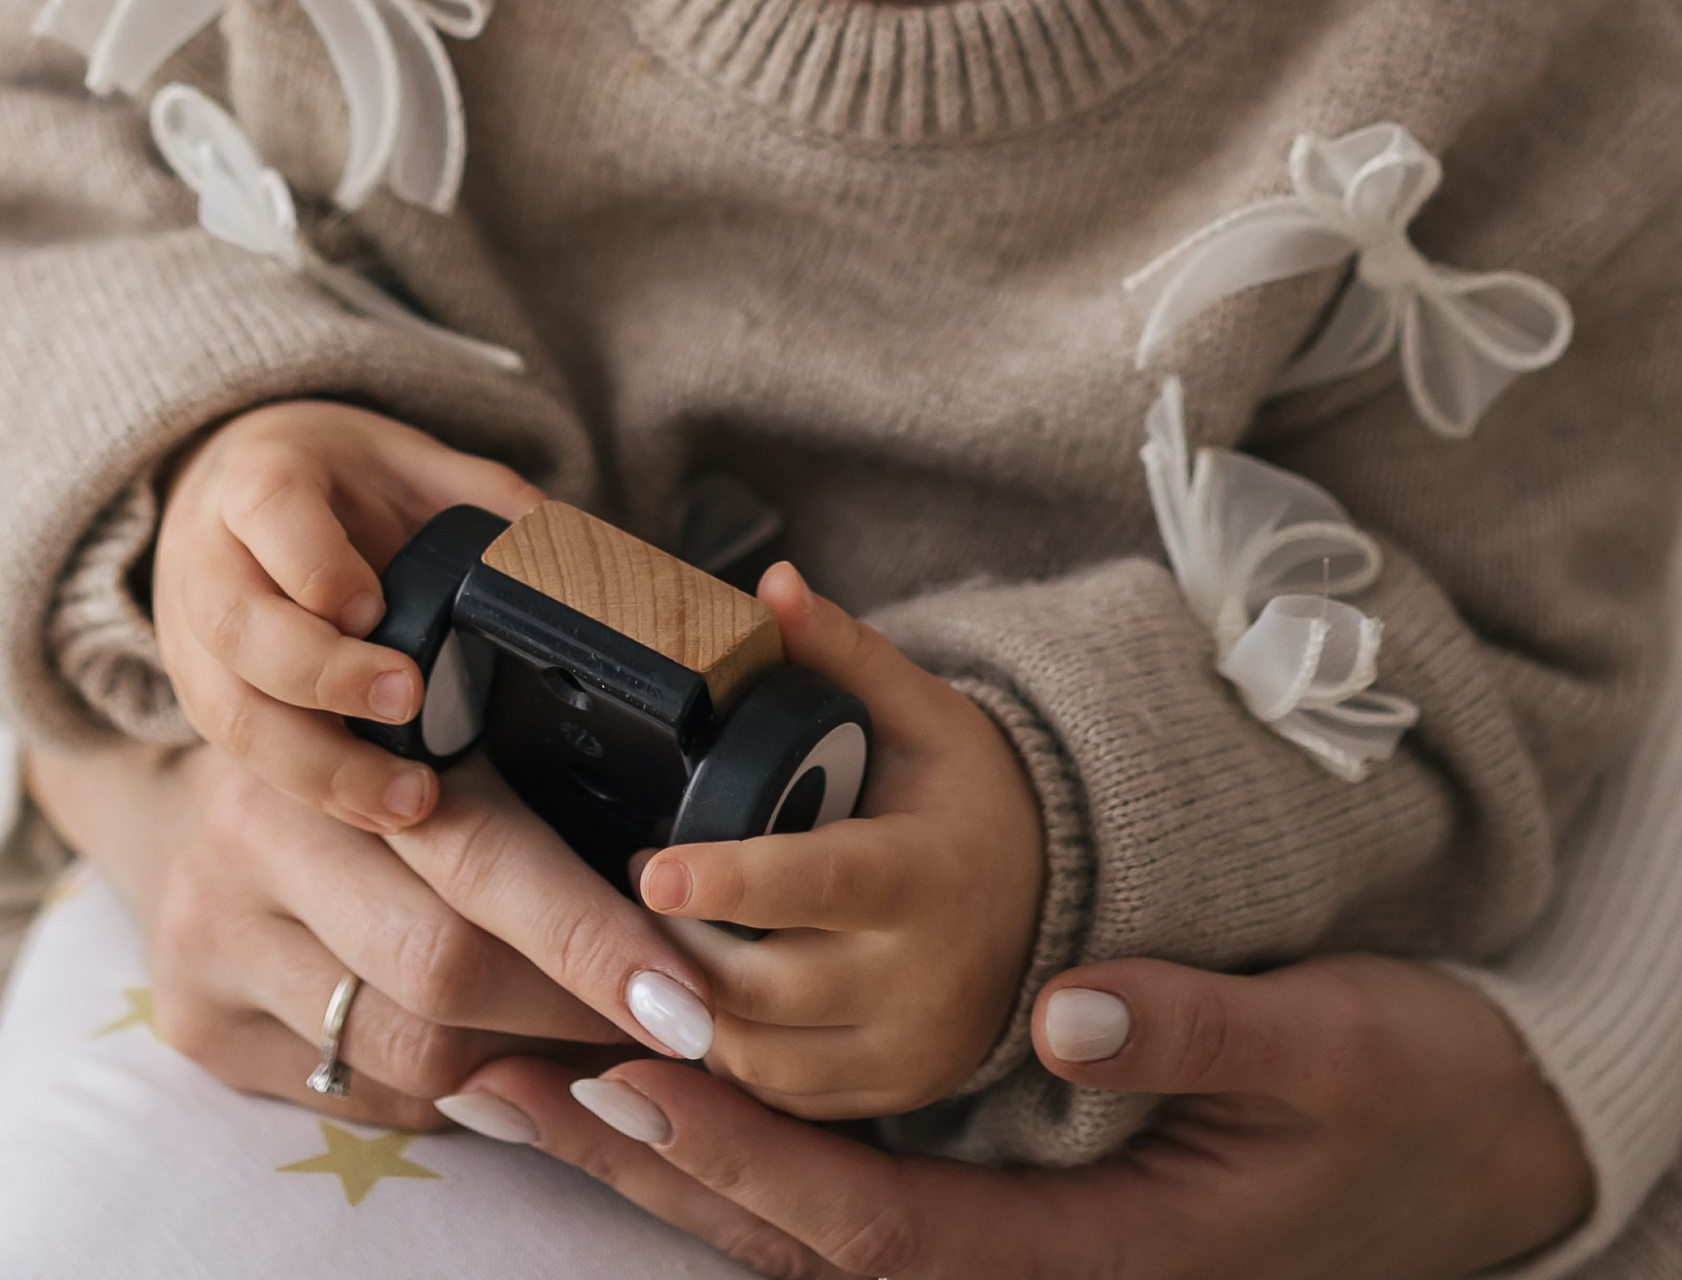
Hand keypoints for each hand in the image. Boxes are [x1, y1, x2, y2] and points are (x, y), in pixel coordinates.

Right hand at [25, 725, 710, 1131]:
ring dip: (525, 1063)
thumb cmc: (357, 758)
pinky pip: (364, 1092)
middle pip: (445, 965)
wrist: (184, 805)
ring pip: (412, 1046)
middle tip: (670, 1030)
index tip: (688, 995)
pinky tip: (501, 1064)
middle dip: (574, 1009)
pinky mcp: (198, 1020)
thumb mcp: (429, 720)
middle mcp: (254, 827)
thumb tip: (677, 881)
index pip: (480, 850)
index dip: (592, 934)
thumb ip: (526, 766)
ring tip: (593, 1042)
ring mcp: (214, 930)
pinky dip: (454, 1095)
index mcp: (331, 730)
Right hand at [150, 398, 536, 832]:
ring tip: (408, 797)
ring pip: (232, 713)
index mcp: (257, 476)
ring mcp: (192, 639)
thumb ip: (477, 493)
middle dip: (322, 673)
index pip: (270, 510)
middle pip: (241, 626)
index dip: (318, 565)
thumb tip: (560, 546)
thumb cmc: (324, 480)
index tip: (375, 605)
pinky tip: (377, 812)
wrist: (220, 493)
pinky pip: (243, 760)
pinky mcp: (200, 702)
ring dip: (319, 765)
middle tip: (408, 697)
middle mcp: (210, 560)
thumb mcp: (400, 458)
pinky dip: (313, 793)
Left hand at [453, 948, 1596, 1279]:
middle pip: (801, 1239)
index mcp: (1095, 1258)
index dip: (739, 1160)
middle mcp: (1038, 1275)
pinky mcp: (1029, 1219)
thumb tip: (1058, 1012)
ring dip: (669, 1161)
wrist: (1488, 1145)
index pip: (875, 1224)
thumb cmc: (1406, 1093)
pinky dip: (749, 1151)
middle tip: (495, 1079)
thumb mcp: (1316, 1045)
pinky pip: (860, 1199)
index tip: (622, 1077)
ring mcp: (1031, 1256)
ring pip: (811, 1228)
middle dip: (645, 1163)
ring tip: (528, 1085)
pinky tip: (670, 1096)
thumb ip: (1184, 1027)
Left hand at [631, 565, 1043, 1116]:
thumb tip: (772, 583)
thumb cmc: (969, 795)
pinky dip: (726, 1057)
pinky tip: (694, 998)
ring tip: (650, 935)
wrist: (1054, 904)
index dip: (730, 881)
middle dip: (676, 943)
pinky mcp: (889, 1097)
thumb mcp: (921, 715)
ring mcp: (907, 1053)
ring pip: (759, 1057)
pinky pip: (781, 1098)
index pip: (816, 885)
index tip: (651, 867)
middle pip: (764, 987)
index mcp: (927, 876)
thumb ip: (842, 653)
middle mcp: (922, 982)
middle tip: (628, 880)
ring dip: (687, 1005)